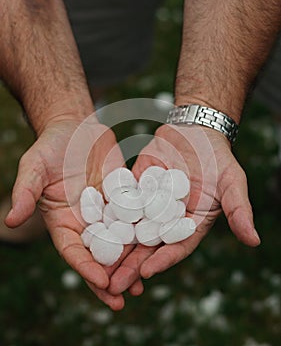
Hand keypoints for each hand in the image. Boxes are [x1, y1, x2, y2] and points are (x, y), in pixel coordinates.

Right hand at [4, 117, 139, 308]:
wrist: (75, 128)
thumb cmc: (51, 146)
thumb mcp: (35, 167)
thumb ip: (25, 193)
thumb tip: (9, 222)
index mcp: (63, 221)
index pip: (73, 250)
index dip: (85, 268)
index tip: (102, 282)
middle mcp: (86, 221)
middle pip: (98, 255)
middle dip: (109, 278)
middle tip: (122, 300)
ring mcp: (107, 210)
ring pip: (119, 241)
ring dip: (130, 263)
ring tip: (143, 283)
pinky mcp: (124, 197)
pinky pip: (136, 216)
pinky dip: (145, 232)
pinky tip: (157, 244)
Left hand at [107, 124, 259, 295]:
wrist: (194, 132)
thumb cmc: (217, 157)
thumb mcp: (232, 182)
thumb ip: (239, 209)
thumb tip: (254, 240)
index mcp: (190, 224)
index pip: (177, 247)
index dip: (163, 260)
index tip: (147, 272)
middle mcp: (167, 220)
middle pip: (148, 247)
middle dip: (131, 265)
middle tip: (113, 285)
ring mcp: (148, 205)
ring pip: (129, 230)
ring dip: (114, 248)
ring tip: (96, 265)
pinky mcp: (133, 189)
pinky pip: (119, 204)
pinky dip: (105, 217)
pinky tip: (90, 229)